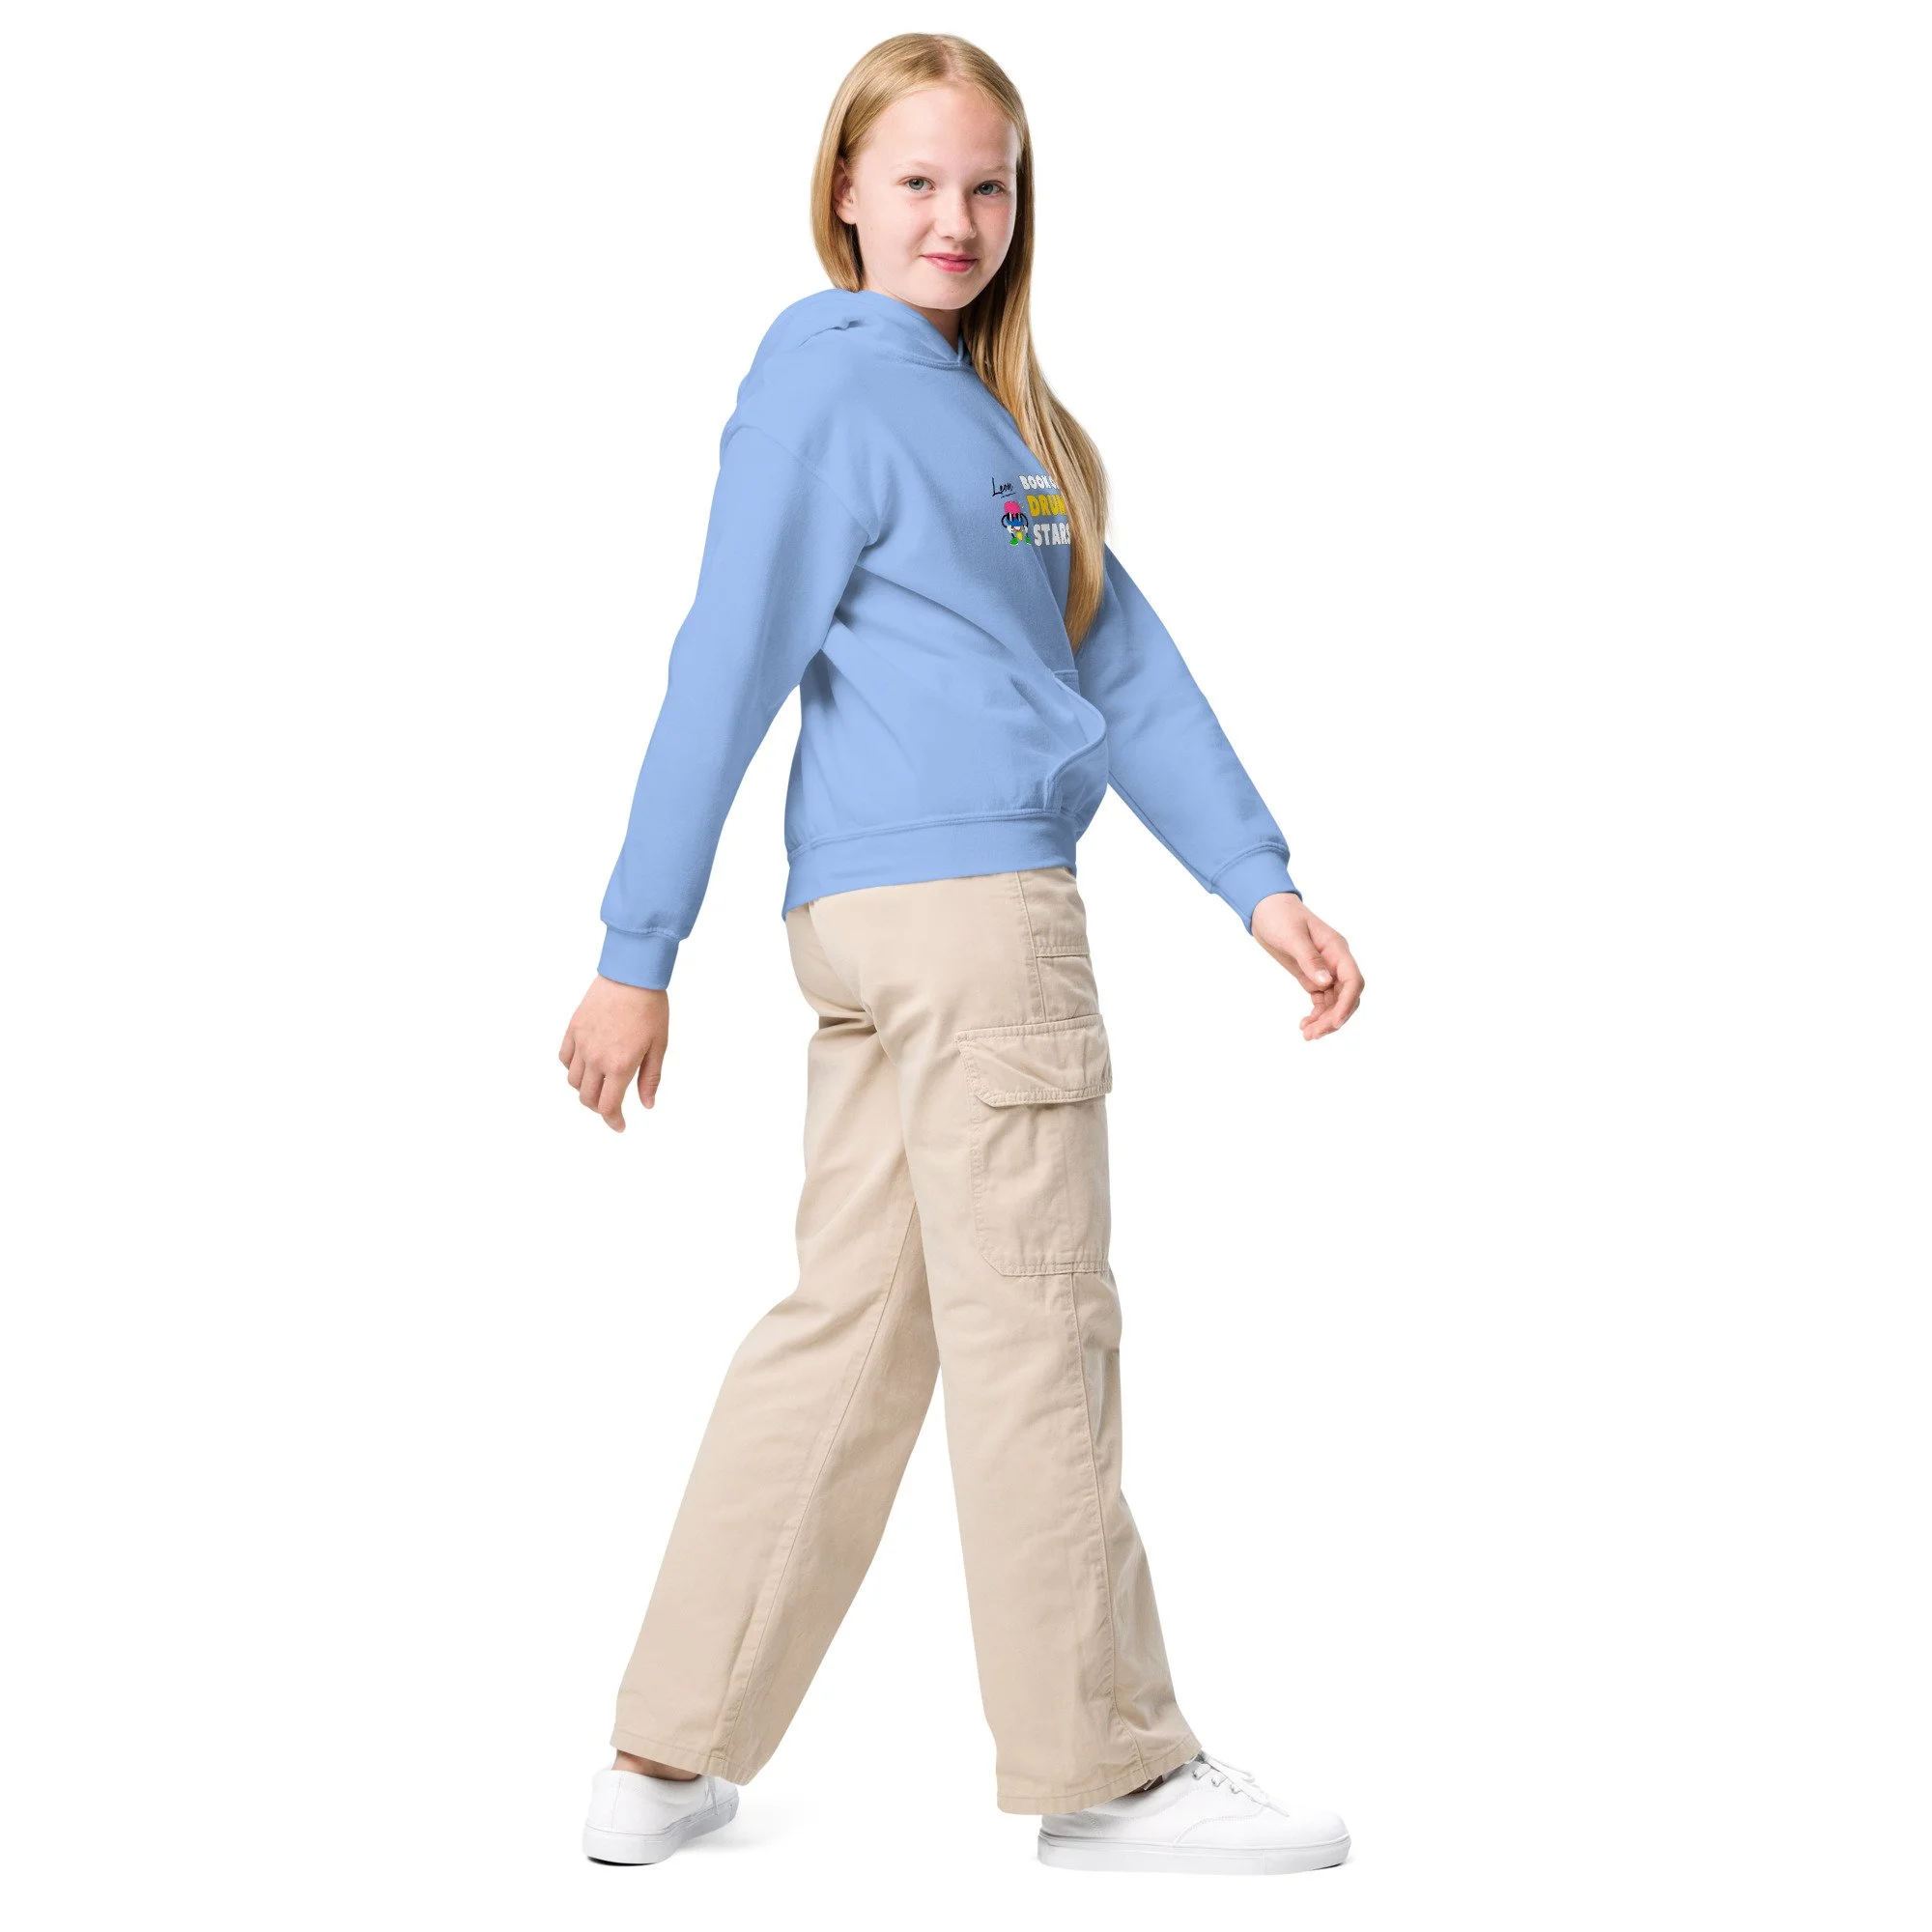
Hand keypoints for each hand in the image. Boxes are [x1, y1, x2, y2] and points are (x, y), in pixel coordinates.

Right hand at [559, 975, 668, 1130]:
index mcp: (619, 1065)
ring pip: (573, 1081)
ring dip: (585, 1089)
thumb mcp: (658, 1046)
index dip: (613, 1121)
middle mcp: (596, 1058)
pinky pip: (564, 1058)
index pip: (608, 1106)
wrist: (631, 974)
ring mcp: (581, 1043)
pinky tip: (586, 1065)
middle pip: (587, 1098)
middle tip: (612, 1106)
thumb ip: (650, 1078)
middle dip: (599, 1108)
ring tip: (600, 1084)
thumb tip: (647, 1105)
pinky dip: (572, 1068)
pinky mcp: (573, 1029)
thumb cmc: (650, 1008)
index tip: (620, 1126)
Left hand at [1249, 893, 1364, 1040]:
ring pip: (1335, 1002)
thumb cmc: (1279, 916)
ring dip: (1324, 1021)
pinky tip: (1305, 1025)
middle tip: (1312, 1035)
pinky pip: (1322, 1001)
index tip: (1335, 1022)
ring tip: (1306, 1035)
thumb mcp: (1292, 936)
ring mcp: (1325, 970)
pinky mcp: (1312, 976)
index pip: (1353, 979)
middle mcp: (1335, 962)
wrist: (1265, 910)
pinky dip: (1316, 1015)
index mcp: (1336, 949)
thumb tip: (1326, 982)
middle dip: (1334, 1018)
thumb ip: (1309, 959)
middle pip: (1346, 996)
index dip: (1348, 1003)